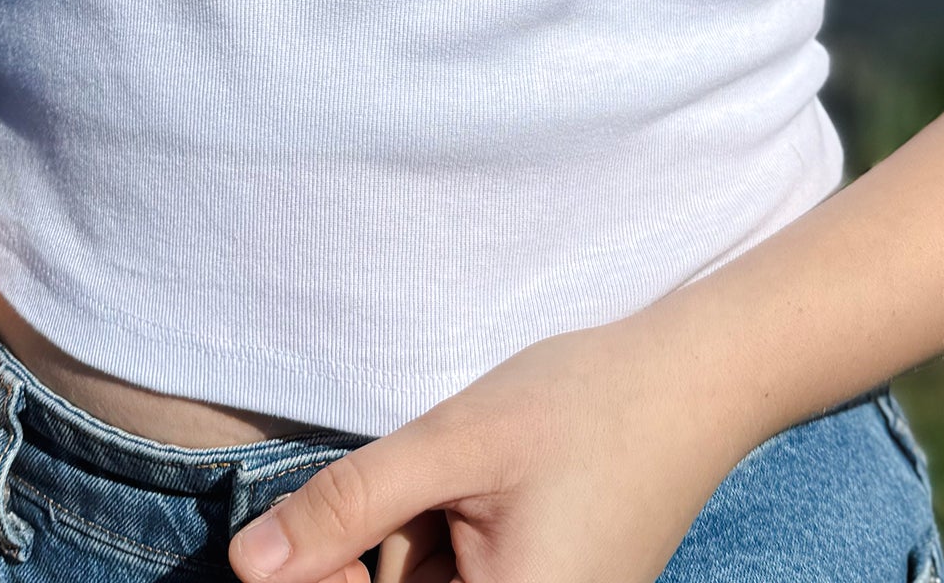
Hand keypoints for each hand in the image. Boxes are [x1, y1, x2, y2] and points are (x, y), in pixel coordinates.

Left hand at [227, 310, 763, 582]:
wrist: (696, 380)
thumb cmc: (587, 406)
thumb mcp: (456, 443)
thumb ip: (349, 507)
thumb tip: (246, 567)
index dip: (322, 582)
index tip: (316, 530)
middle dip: (372, 554)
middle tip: (415, 484)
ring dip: (410, 542)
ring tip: (466, 476)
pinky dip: (441, 541)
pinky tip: (480, 490)